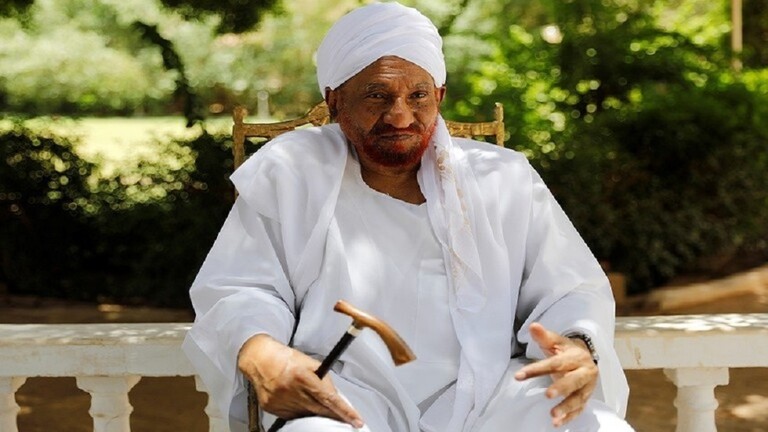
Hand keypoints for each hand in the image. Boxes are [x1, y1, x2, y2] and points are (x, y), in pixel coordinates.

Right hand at [237, 334, 363, 427]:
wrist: (260, 359)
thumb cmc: (287, 358)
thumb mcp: (310, 363)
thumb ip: (324, 380)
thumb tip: (337, 397)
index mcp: (303, 376)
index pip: (329, 399)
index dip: (344, 411)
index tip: (356, 421)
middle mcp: (292, 391)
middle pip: (319, 410)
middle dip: (333, 415)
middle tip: (344, 419)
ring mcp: (281, 401)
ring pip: (306, 415)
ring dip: (313, 411)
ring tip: (309, 398)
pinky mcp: (272, 408)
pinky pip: (291, 415)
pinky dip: (299, 411)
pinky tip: (296, 401)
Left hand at [514, 323, 597, 426]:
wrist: (588, 359)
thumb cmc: (567, 351)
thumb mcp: (556, 342)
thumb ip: (544, 337)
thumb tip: (532, 326)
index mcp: (575, 357)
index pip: (555, 363)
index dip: (537, 369)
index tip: (519, 376)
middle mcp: (584, 372)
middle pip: (573, 381)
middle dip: (561, 388)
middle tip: (547, 394)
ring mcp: (586, 387)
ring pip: (578, 398)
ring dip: (566, 407)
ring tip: (552, 415)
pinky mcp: (586, 399)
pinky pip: (579, 410)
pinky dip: (569, 417)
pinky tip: (557, 423)